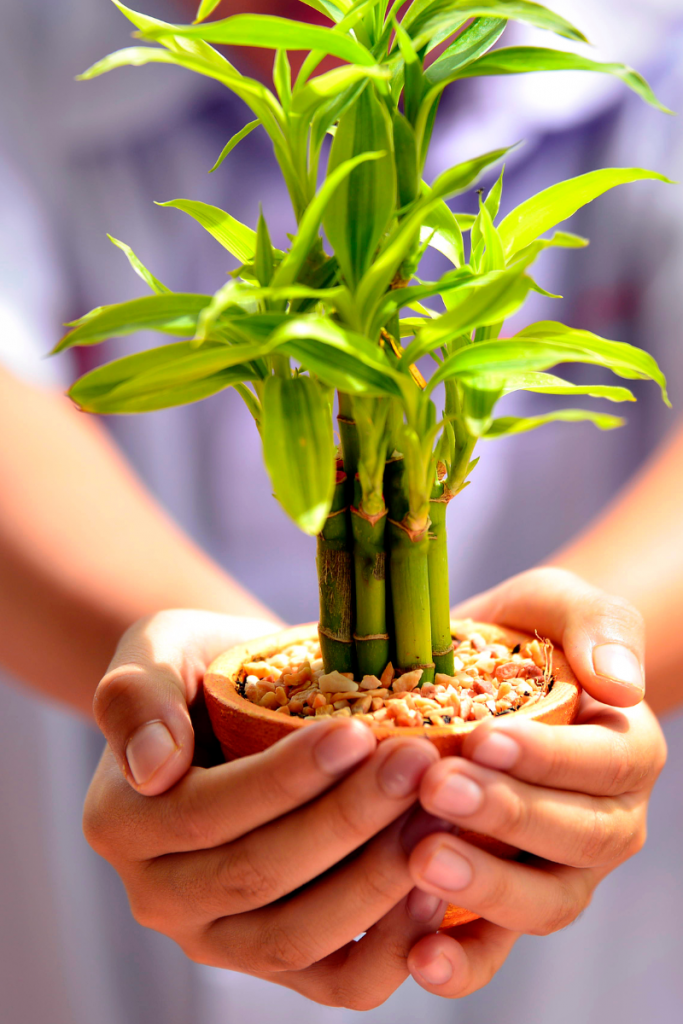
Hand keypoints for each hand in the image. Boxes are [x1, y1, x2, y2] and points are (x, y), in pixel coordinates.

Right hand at [84, 610, 447, 1009]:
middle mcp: (160, 897)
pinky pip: (335, 982)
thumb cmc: (201, 668)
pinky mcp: (281, 962)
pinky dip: (388, 951)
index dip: (284, 780)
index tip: (356, 732)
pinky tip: (434, 891)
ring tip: (436, 820)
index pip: (205, 813)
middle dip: (345, 821)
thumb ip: (136, 698)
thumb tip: (152, 768)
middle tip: (416, 765)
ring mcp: (220, 938)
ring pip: (297, 939)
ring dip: (374, 882)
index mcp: (122, 823)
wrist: (235, 704)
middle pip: (257, 877)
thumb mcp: (155, 653)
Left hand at [404, 567, 665, 997]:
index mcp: (624, 751)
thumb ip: (597, 625)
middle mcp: (603, 821)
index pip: (604, 763)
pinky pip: (497, 948)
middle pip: (577, 838)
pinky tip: (419, 956)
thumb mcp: (557, 604)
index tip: (483, 737)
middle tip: (437, 789)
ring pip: (544, 902)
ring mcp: (558, 871)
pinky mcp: (505, 907)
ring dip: (487, 888)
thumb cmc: (522, 636)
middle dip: (507, 816)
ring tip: (421, 863)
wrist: (480, 676)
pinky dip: (464, 961)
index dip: (547, 757)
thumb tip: (620, 685)